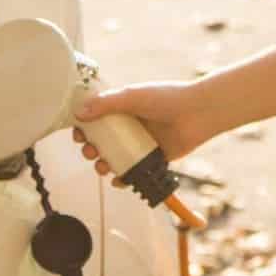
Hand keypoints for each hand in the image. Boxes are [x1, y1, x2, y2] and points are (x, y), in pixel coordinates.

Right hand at [70, 81, 217, 185]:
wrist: (198, 113)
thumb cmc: (168, 98)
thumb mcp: (133, 96)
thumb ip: (105, 103)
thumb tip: (79, 113)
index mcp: (124, 108)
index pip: (96, 118)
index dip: (84, 127)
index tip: (77, 133)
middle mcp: (131, 125)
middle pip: (102, 141)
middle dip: (90, 149)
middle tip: (89, 150)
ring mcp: (141, 142)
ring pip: (114, 158)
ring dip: (103, 165)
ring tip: (102, 167)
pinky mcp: (152, 158)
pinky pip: (133, 172)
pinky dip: (123, 178)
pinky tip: (118, 179)